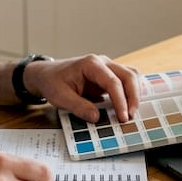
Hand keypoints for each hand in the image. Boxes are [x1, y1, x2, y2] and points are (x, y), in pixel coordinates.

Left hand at [26, 54, 140, 123]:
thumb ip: (78, 107)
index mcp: (90, 64)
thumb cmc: (52, 82)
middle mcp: (102, 63)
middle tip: (130, 117)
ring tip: (130, 113)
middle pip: (128, 75)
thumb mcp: (60, 97)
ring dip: (134, 94)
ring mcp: (107, 68)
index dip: (120, 100)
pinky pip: (125, 82)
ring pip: (131, 76)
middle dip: (133, 97)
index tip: (123, 117)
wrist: (46, 74)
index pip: (112, 81)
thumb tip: (97, 117)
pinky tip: (129, 107)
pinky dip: (130, 93)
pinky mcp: (108, 76)